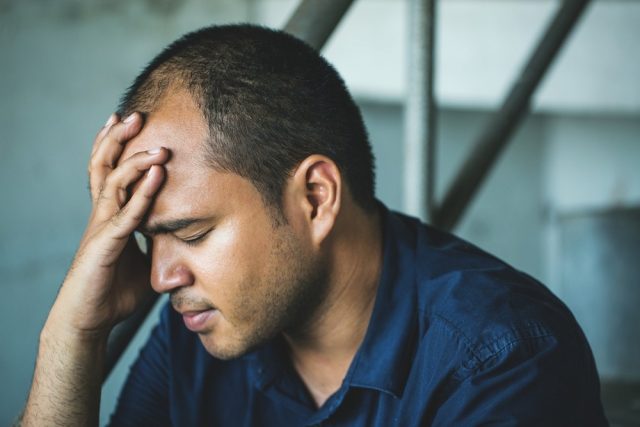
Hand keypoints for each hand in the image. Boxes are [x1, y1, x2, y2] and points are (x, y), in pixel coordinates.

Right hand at [47, 113, 168, 338]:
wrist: (87, 322)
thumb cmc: (113, 293)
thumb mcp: (145, 264)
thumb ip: (161, 249)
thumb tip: (187, 246)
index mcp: (109, 216)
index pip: (110, 172)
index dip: (117, 146)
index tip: (131, 124)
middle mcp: (102, 215)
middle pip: (105, 166)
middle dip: (119, 138)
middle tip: (137, 113)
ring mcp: (101, 228)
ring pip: (113, 182)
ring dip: (136, 160)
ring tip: (157, 143)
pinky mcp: (104, 245)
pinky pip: (126, 214)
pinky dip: (143, 193)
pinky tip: (157, 175)